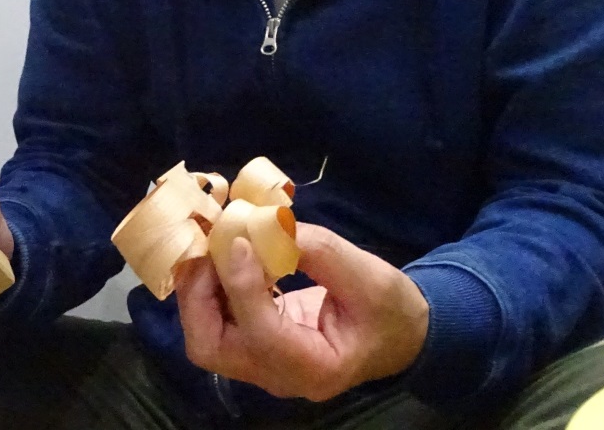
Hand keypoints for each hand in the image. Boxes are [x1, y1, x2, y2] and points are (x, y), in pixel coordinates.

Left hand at [175, 223, 429, 401]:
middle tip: (207, 249)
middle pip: (212, 348)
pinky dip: (211, 294)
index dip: (242, 286)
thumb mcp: (370, 275)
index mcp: (318, 368)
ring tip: (211, 251)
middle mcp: (282, 379)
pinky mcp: (257, 355)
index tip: (240, 241)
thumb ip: (319, 251)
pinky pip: (217, 329)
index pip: (263, 333)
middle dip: (199, 296)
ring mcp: (265, 371)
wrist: (405, 338)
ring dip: (199, 293)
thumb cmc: (394, 310)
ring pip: (206, 340)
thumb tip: (267, 224)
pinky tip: (223, 262)